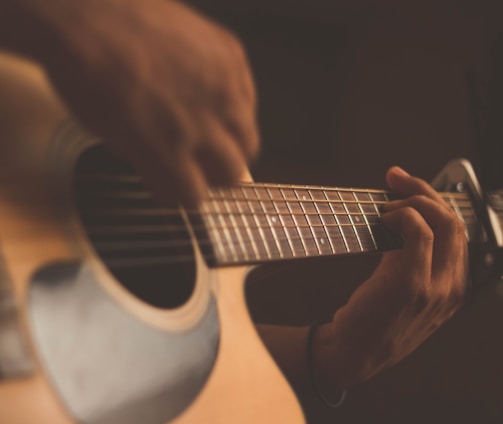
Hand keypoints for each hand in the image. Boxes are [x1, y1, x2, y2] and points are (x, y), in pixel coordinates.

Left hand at [29, 0, 258, 204]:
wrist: (92, 13)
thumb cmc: (89, 73)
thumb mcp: (111, 137)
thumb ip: (150, 165)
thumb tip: (170, 181)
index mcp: (168, 149)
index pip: (195, 197)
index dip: (186, 194)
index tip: (181, 187)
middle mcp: (204, 122)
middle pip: (233, 173)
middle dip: (217, 175)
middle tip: (203, 164)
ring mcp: (223, 88)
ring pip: (249, 140)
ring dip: (232, 145)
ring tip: (212, 131)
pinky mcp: (232, 57)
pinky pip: (249, 97)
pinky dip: (236, 107)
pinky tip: (213, 98)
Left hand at [313, 166, 466, 393]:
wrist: (353, 354)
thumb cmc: (372, 319)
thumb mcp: (404, 292)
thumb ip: (412, 260)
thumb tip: (402, 220)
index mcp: (453, 288)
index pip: (458, 232)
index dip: (435, 203)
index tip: (408, 186)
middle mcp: (452, 288)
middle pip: (455, 221)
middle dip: (426, 191)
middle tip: (397, 179)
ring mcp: (435, 287)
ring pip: (442, 222)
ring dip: (412, 201)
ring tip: (386, 205)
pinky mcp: (410, 284)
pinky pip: (418, 232)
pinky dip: (402, 215)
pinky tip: (384, 220)